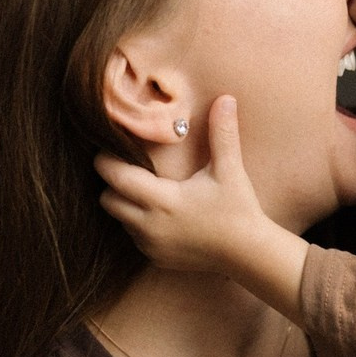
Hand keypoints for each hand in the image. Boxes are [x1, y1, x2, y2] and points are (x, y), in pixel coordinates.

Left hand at [95, 96, 266, 273]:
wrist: (249, 254)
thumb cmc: (239, 209)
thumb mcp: (230, 170)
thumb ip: (222, 133)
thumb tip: (225, 98)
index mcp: (163, 200)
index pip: (114, 177)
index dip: (106, 160)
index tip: (114, 147)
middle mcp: (150, 225)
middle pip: (107, 199)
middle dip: (114, 183)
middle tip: (132, 168)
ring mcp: (151, 245)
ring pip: (119, 219)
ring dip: (127, 204)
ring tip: (149, 190)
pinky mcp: (156, 257)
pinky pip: (134, 236)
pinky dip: (140, 223)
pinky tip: (163, 214)